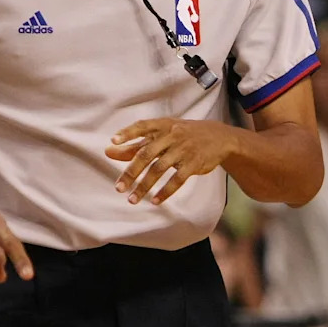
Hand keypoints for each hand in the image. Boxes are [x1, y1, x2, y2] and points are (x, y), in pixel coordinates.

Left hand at [107, 118, 235, 204]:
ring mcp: (183, 150)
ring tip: (132, 199)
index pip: (142, 126)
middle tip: (118, 188)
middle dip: (131, 173)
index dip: (127, 133)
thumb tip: (109, 151)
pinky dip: (165, 191)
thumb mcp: (161, 135)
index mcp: (162, 126)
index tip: (113, 141)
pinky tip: (154, 201)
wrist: (219, 137)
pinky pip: (177, 179)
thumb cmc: (182, 135)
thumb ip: (135, 144)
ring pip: (159, 169)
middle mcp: (172, 136)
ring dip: (144, 186)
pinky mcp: (194, 163)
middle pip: (146, 154)